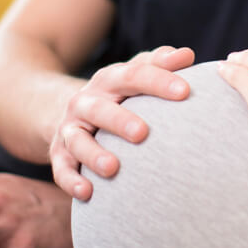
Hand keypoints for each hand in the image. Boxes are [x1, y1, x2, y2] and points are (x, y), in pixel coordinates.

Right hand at [49, 45, 194, 201]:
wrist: (72, 112)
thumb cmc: (119, 95)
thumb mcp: (134, 75)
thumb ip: (160, 64)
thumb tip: (187, 55)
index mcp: (109, 80)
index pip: (133, 76)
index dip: (158, 81)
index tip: (185, 91)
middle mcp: (85, 102)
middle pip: (100, 109)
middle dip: (119, 120)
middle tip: (143, 133)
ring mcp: (70, 129)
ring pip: (77, 141)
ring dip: (93, 154)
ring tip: (113, 168)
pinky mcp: (59, 154)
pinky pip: (62, 169)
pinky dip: (71, 181)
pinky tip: (87, 192)